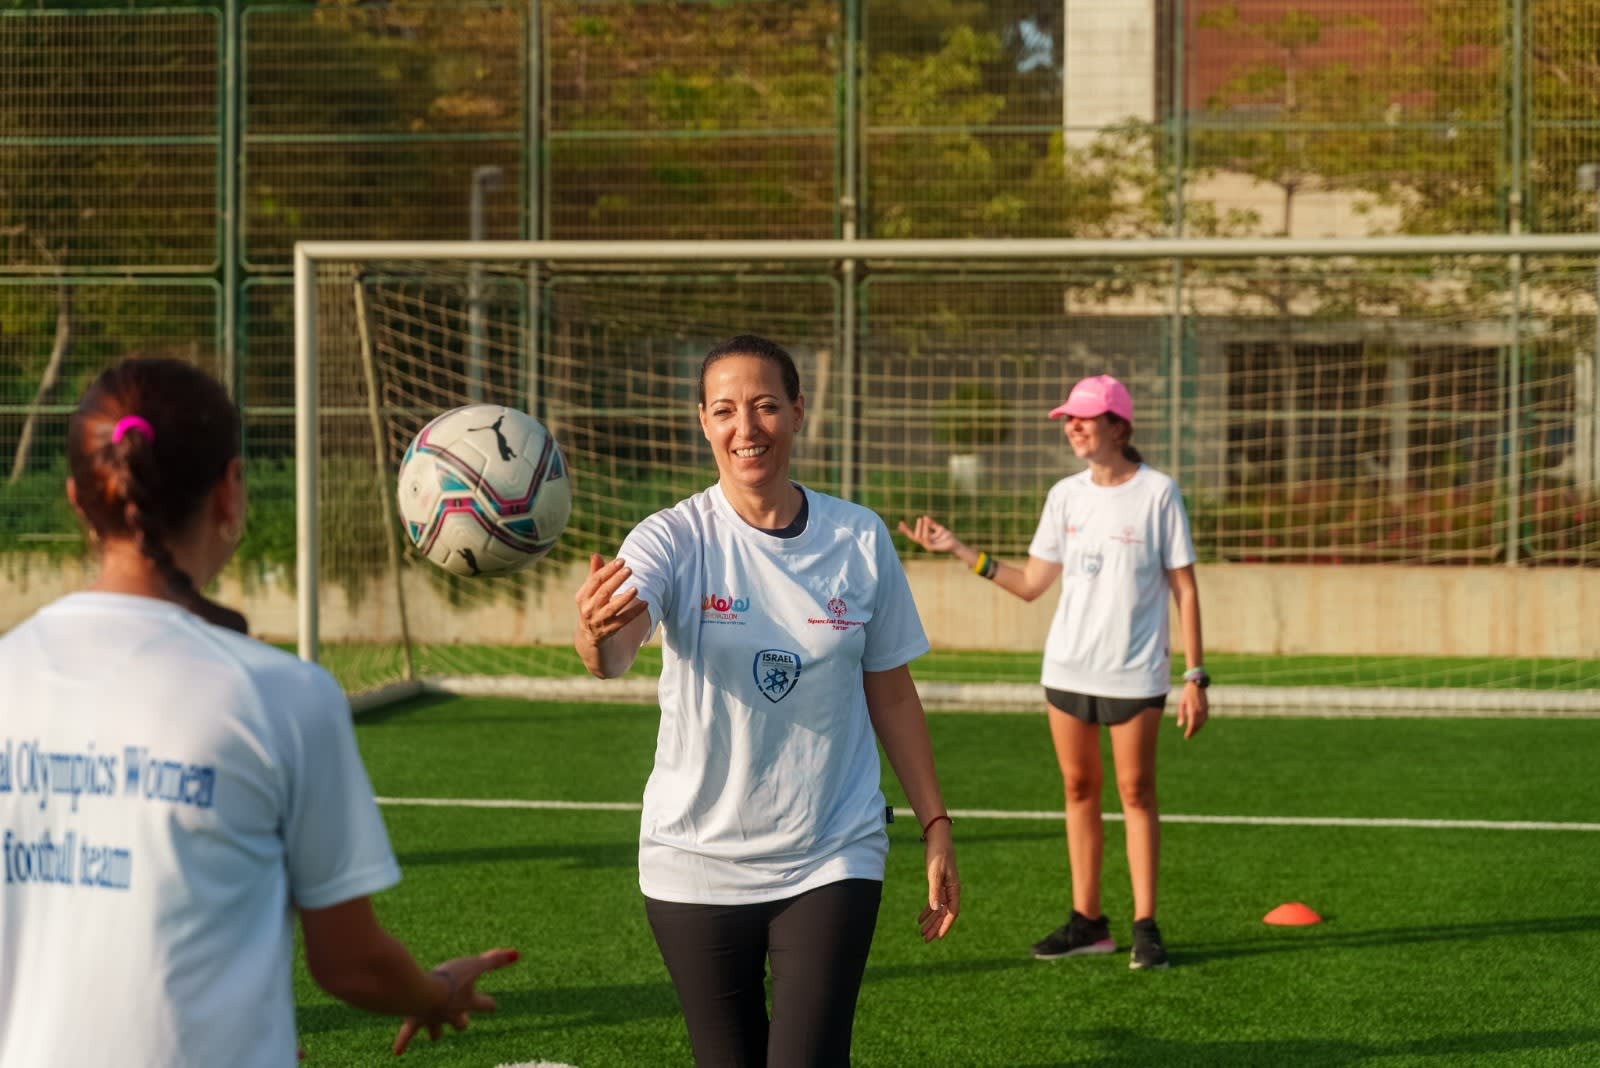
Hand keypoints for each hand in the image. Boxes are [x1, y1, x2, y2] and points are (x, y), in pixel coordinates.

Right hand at [392, 947, 519, 1055]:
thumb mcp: (475, 965)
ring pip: (436, 1031)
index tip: (492, 1005)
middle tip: (462, 1023)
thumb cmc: (452, 979)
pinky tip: (397, 1052)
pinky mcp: (414, 1020)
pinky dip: (402, 1042)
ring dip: (436, 1031)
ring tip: (435, 1035)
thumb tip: (517, 954)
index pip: (484, 1004)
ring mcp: (432, 1019)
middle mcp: (451, 1014)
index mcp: (467, 1001)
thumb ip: (495, 960)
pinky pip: (407, 1034)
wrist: (424, 993)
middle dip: (460, 1022)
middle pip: (459, 1022)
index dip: (488, 1004)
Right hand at [575, 553, 648, 645]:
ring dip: (624, 598)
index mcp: (582, 596)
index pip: (595, 580)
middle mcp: (588, 609)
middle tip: (629, 570)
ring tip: (636, 588)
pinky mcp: (610, 630)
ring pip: (613, 608)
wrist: (589, 634)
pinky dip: (634, 612)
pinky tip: (645, 603)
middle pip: (604, 593)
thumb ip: (594, 573)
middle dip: (616, 580)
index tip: (622, 560)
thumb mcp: (589, 591)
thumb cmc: (592, 604)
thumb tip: (595, 555)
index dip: (608, 570)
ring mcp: (599, 621)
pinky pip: (624, 620)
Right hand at [897, 515, 964, 556]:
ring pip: (919, 537)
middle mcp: (925, 543)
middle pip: (913, 537)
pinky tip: (924, 524)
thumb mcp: (939, 528)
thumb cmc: (948, 537)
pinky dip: (925, 531)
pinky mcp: (932, 548)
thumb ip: (932, 524)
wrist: (956, 544)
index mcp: (925, 539)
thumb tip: (924, 517)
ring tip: (920, 519)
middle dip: (908, 530)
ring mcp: (928, 546)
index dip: (906, 530)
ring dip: (919, 528)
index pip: (913, 534)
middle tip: (910, 521)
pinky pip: (926, 540)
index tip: (900, 523)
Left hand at [916, 830, 960, 941]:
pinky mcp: (938, 884)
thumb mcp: (935, 873)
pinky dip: (927, 911)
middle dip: (935, 927)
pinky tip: (920, 919)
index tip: (938, 937)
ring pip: (939, 910)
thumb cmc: (938, 854)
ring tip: (922, 933)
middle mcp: (952, 891)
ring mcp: (945, 888)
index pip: (952, 912)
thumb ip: (935, 891)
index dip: (945, 926)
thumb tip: (935, 909)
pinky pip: (934, 902)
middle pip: (945, 914)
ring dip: (931, 921)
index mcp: (954, 889)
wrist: (937, 838)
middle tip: (926, 940)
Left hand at [1177, 684, 1208, 738]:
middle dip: (1193, 732)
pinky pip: (1205, 719)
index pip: (1191, 725)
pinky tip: (1198, 725)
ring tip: (1192, 731)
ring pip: (1202, 723)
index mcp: (1193, 711)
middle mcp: (1200, 712)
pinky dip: (1201, 723)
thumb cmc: (1187, 693)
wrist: (1197, 684)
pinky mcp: (1207, 708)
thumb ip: (1181, 714)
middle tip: (1188, 736)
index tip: (1186, 737)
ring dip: (1197, 728)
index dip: (1189, 732)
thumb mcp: (1181, 703)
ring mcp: (1204, 710)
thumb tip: (1179, 725)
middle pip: (1197, 726)